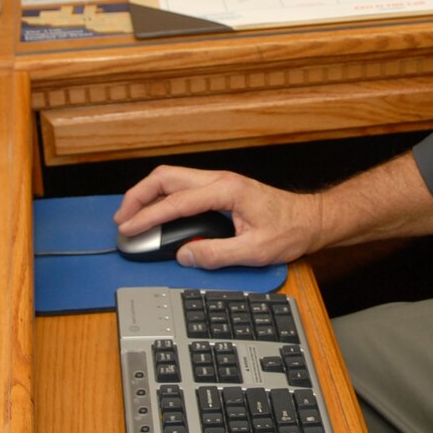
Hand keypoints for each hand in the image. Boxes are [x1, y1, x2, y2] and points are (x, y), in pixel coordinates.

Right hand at [114, 165, 323, 268]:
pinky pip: (183, 186)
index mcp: (227, 190)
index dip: (148, 216)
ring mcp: (220, 182)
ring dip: (148, 194)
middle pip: (166, 177)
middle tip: (122, 219)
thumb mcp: (255, 250)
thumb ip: (216, 254)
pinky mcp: (221, 189)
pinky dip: (162, 196)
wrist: (311, 219)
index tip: (129, 229)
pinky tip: (155, 211)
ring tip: (132, 216)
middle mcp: (220, 180)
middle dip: (138, 196)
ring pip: (172, 178)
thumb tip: (185, 255)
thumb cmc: (290, 230)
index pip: (176, 201)